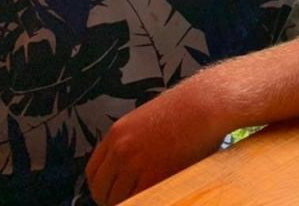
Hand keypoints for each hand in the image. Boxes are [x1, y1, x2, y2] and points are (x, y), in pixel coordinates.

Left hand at [85, 85, 224, 205]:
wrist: (206, 103)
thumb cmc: (184, 110)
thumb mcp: (146, 122)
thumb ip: (131, 144)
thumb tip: (125, 172)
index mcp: (116, 134)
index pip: (93, 174)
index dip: (101, 189)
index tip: (112, 194)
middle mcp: (121, 149)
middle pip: (101, 192)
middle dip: (114, 201)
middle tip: (131, 199)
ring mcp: (135, 163)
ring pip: (119, 201)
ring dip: (132, 201)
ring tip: (150, 196)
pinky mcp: (154, 176)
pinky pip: (140, 201)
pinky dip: (147, 201)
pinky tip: (159, 196)